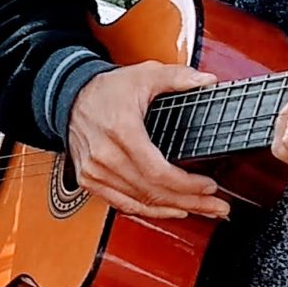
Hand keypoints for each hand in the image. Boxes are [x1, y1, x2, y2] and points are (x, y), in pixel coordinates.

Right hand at [66, 62, 229, 220]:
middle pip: (153, 192)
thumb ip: (177, 77)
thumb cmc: (106, 90)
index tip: (209, 186)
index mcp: (121, 132)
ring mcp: (95, 172)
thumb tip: (207, 80)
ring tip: (201, 210)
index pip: (158, 173)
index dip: (187, 186)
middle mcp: (105, 157)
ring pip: (140, 202)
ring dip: (173, 209)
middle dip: (190, 202)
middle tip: (216, 207)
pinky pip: (122, 204)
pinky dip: (148, 210)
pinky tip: (170, 210)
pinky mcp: (90, 180)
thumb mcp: (144, 75)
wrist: (71, 97)